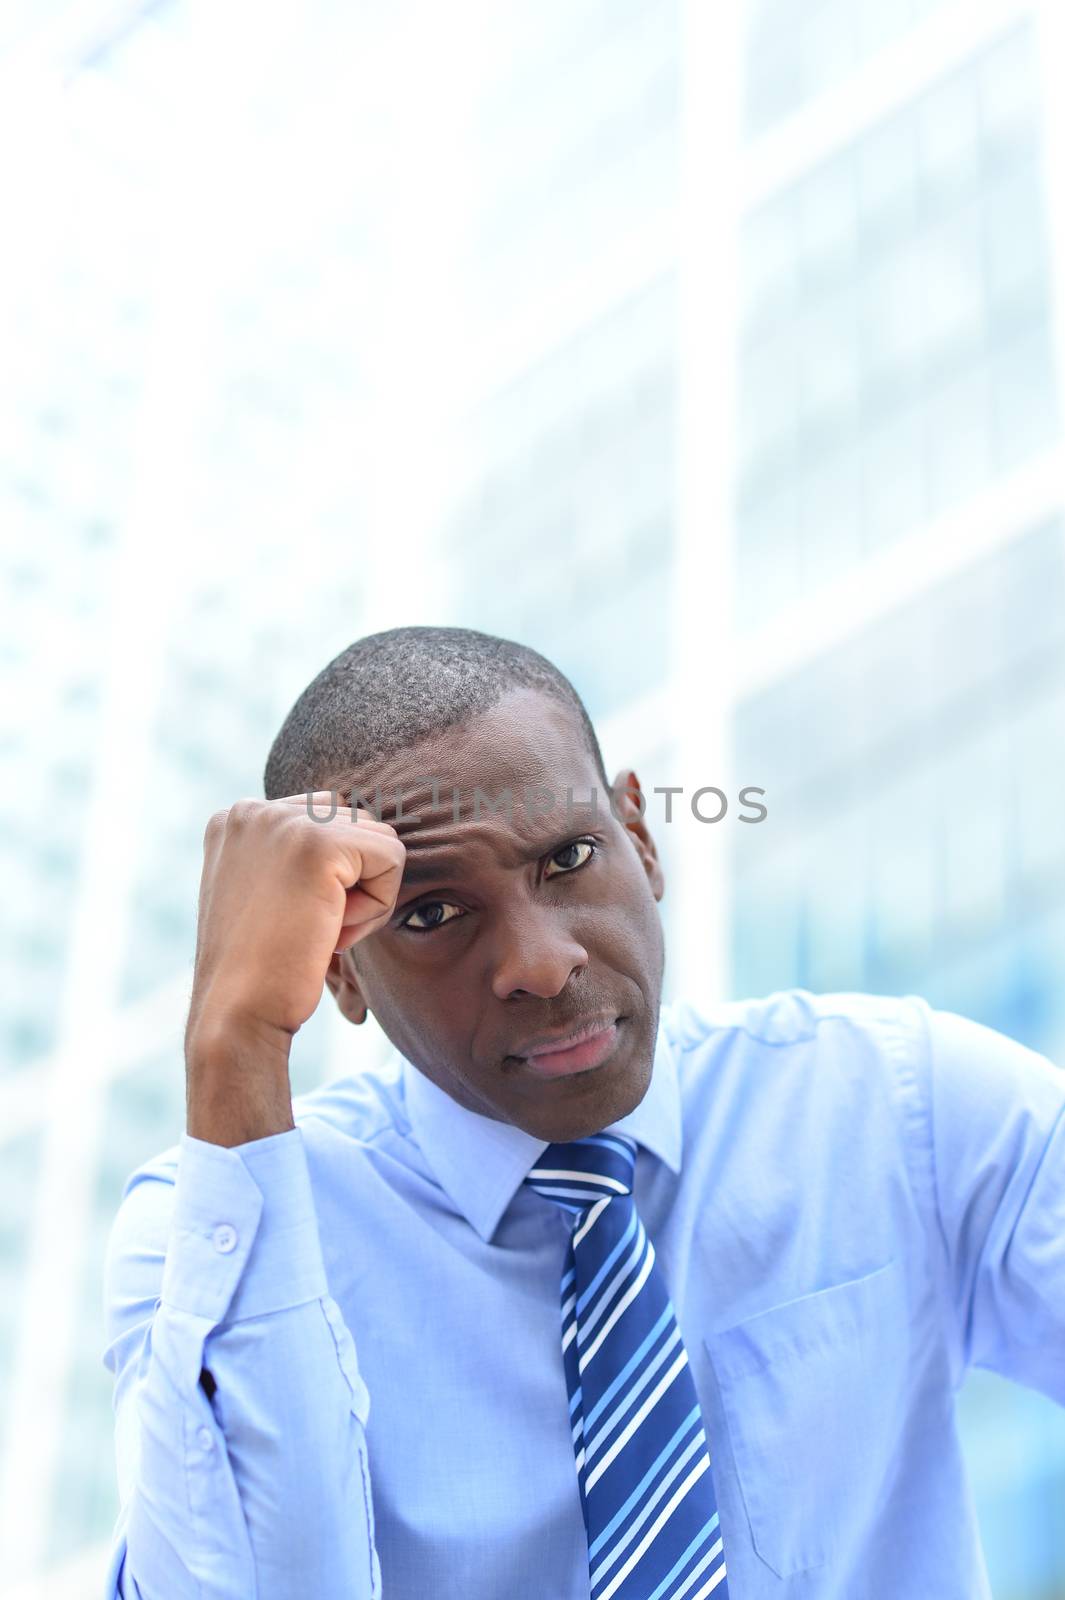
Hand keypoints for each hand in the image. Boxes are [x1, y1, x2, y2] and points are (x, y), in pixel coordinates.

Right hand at [187, 792, 405, 1046]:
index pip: (325, 816)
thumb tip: (358, 844)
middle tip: (311, 929)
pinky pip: (392, 857)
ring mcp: (284, 822)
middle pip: (355, 821)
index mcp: (236, 819)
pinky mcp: (320, 845)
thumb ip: (291, 858)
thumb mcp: (262, 894)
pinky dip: (378, 905)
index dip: (332, 874)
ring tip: (321, 931)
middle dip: (352, 881)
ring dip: (367, 894)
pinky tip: (335, 932)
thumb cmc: (257, 969)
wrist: (235, 1014)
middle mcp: (254, 810)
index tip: (294, 916)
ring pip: (378, 839)